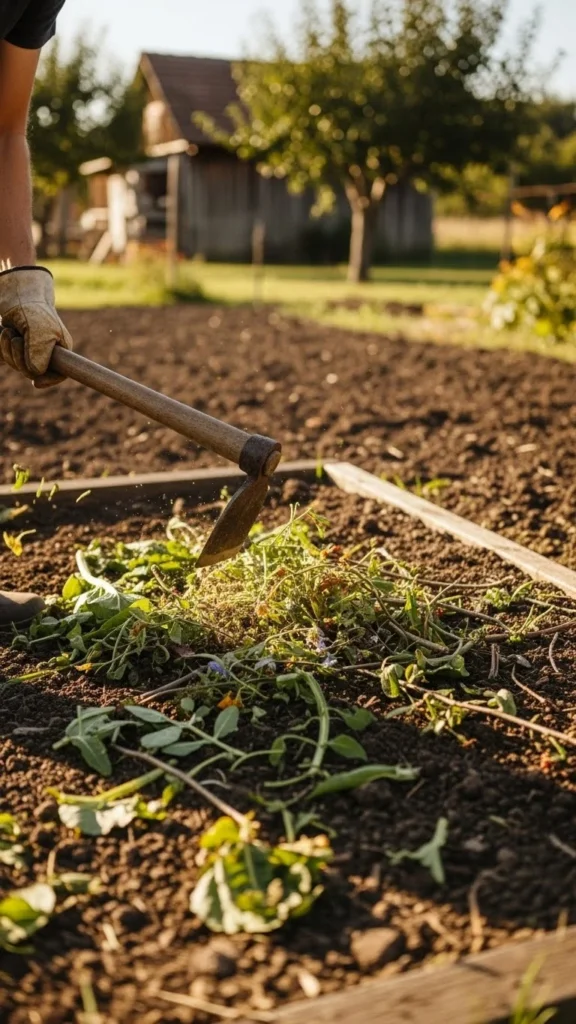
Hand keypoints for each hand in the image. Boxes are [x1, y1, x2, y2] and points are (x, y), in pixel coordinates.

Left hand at [0, 266, 72, 387]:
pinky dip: (0, 347)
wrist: (14, 293)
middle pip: (32, 372)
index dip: (49, 380)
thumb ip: (39, 352)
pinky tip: (3, 332)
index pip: (60, 374)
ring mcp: (28, 353)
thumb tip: (35, 374)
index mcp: (60, 350)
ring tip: (9, 331)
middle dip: (19, 357)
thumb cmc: (31, 309)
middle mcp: (45, 354)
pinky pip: (4, 359)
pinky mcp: (13, 350)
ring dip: (7, 349)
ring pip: (15, 366)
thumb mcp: (39, 329)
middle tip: (17, 338)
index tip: (36, 382)